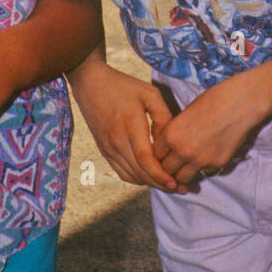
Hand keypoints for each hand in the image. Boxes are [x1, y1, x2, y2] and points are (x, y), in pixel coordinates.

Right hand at [70, 55, 181, 191]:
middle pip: (140, 173)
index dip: (161, 176)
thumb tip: (171, 142)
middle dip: (161, 184)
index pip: (146, 161)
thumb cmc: (123, 85)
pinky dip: (137, 178)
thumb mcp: (150, 94)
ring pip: (131, 176)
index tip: (177, 183)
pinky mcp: (103, 150)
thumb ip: (164, 117)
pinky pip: (121, 172)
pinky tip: (150, 177)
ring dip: (150, 183)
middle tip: (182, 188)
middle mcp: (116, 141)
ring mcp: (108, 148)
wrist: (90, 82)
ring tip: (169, 185)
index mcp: (130, 126)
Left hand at [152, 74, 264, 187]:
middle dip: (169, 167)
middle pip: (166, 170)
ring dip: (184, 173)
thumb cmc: (212, 101)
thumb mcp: (184, 114)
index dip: (159, 156)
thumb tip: (169, 146)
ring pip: (183, 178)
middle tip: (175, 163)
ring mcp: (200, 160)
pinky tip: (208, 157)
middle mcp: (183, 151)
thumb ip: (174, 133)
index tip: (165, 154)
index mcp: (171, 135)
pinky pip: (204, 173)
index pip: (155, 156)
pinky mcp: (217, 164)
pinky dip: (203, 169)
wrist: (240, 103)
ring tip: (188, 165)